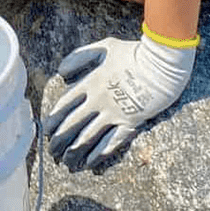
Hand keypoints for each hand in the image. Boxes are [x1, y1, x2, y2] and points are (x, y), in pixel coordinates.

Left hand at [43, 33, 195, 170]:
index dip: (54, 119)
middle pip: (72, 124)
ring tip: (67, 162)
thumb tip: (61, 72)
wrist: (161, 64)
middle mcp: (98, 101)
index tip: (47, 130)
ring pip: (88, 137)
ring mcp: (113, 114)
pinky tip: (90, 163)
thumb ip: (79, 57)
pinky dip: (98, 154)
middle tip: (52, 152)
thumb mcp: (104, 47)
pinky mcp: (129, 123)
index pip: (65, 105)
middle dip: (60, 140)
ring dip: (75, 151)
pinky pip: (110, 143)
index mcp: (90, 82)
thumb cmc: (133, 53)